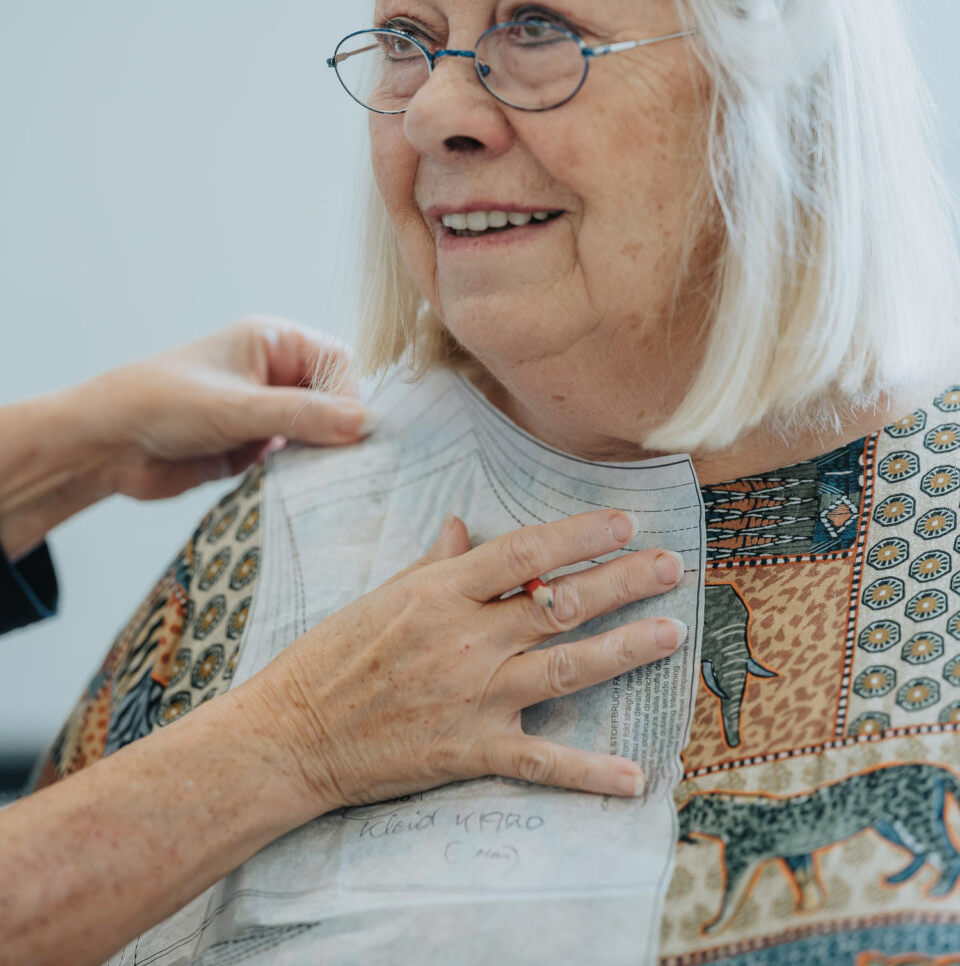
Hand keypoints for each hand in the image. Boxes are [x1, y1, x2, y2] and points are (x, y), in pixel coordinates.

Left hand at [0, 318, 370, 559]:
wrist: (105, 447)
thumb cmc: (162, 404)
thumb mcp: (238, 407)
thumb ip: (304, 416)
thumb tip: (367, 423)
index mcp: (273, 342)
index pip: (338, 363)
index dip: (349, 397)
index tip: (353, 433)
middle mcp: (274, 374)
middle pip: (334, 399)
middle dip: (340, 429)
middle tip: (349, 463)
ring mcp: (265, 412)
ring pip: (318, 433)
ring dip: (322, 456)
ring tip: (327, 480)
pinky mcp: (254, 448)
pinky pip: (297, 461)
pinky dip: (302, 475)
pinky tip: (302, 490)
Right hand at [244, 509, 686, 815]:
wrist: (292, 735)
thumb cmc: (331, 658)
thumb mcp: (381, 596)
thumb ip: (433, 564)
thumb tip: (464, 527)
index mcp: (441, 592)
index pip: (526, 551)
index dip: (580, 534)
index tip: (623, 522)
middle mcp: (465, 638)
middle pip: (559, 603)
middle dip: (622, 581)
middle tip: (673, 565)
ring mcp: (473, 696)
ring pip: (566, 666)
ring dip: (625, 649)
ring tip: (672, 633)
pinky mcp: (471, 750)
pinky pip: (542, 760)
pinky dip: (590, 772)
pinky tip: (635, 777)